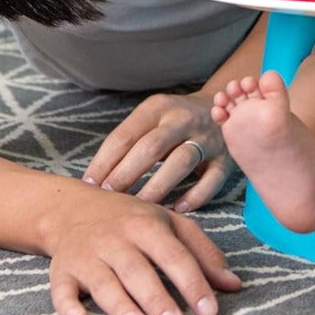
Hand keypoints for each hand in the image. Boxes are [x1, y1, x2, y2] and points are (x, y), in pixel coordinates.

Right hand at [48, 185, 240, 314]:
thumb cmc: (131, 219)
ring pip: (103, 280)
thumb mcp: (169, 224)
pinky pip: (61, 288)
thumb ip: (202, 252)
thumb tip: (234, 285)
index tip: (210, 310)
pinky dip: (67, 304)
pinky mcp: (62, 269)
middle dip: (156, 297)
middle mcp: (117, 238)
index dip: (193, 282)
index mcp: (147, 224)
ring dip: (120, 304)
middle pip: (138, 269)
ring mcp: (88, 254)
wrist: (73, 207)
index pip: (174, 254)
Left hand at [84, 92, 228, 212]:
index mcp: (158, 108)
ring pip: (181, 162)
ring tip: (138, 208)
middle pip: (151, 147)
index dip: (104, 161)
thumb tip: (94, 179)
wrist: (224, 105)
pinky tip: (176, 209)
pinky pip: (212, 180)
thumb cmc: (174, 121)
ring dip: (157, 187)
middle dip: (126, 174)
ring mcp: (207, 138)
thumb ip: (130, 142)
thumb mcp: (152, 117)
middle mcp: (183, 119)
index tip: (89, 185)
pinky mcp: (225, 158)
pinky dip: (195, 196)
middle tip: (109, 198)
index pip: (125, 135)